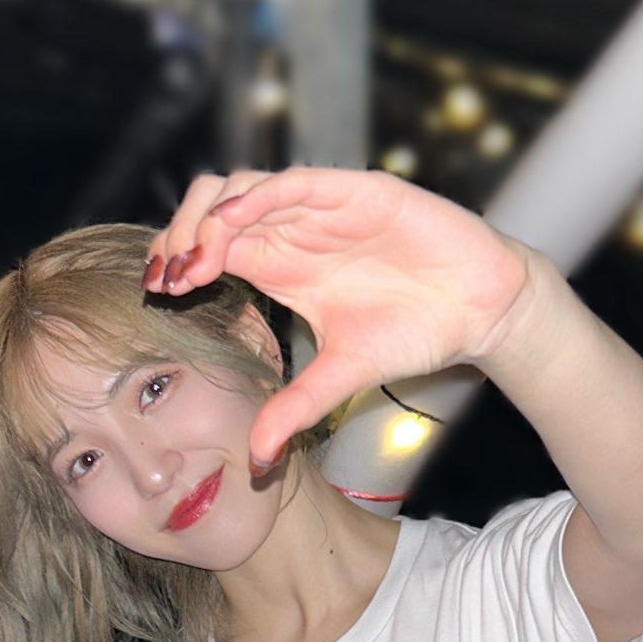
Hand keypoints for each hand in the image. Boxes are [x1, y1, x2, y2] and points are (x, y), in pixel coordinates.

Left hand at [144, 167, 531, 465]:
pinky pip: (296, 181)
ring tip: (194, 258)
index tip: (161, 292)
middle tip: (170, 276)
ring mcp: (321, 206)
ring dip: (208, 217)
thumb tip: (258, 460)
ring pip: (243, 188)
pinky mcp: (356, 191)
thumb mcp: (343, 376)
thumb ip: (296, 408)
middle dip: (179, 234)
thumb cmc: (415, 332)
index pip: (209, 246)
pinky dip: (260, 194)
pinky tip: (235, 218)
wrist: (481, 310)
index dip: (178, 259)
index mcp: (280, 263)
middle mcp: (292, 229)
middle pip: (211, 209)